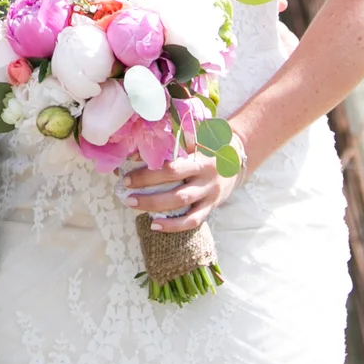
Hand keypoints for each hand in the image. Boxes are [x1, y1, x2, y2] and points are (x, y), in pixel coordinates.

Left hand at [118, 144, 241, 233]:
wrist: (237, 157)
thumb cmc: (207, 145)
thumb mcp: (194, 138)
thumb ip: (171, 142)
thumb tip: (137, 151)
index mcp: (199, 158)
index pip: (171, 167)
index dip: (148, 173)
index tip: (127, 175)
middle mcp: (205, 177)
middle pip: (174, 187)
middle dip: (148, 191)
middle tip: (126, 192)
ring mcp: (209, 194)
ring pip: (182, 205)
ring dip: (156, 207)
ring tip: (133, 205)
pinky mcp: (211, 207)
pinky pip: (193, 221)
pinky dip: (174, 226)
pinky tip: (155, 226)